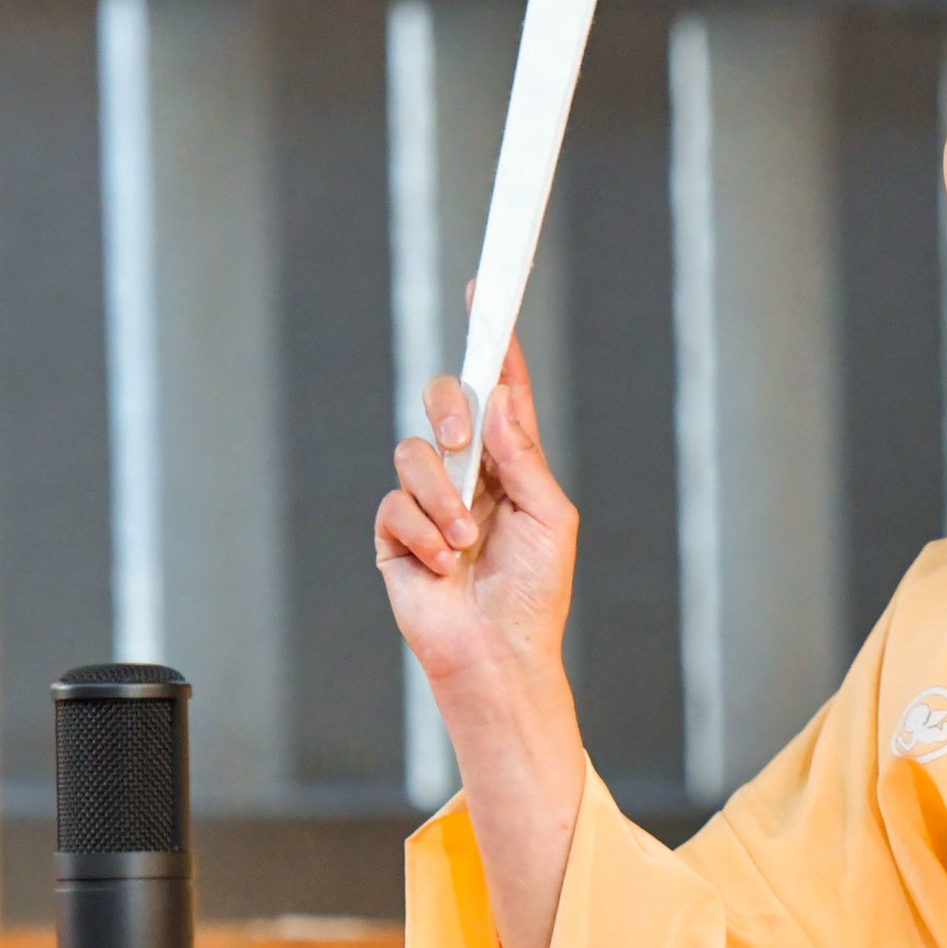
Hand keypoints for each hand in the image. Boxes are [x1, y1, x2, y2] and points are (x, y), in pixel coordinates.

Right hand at [376, 345, 575, 706]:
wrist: (499, 654)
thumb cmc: (535, 593)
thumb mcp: (550, 517)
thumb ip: (524, 456)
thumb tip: (497, 402)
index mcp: (510, 462)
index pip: (499, 391)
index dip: (492, 342)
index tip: (484, 294)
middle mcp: (468, 472)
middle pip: (443, 400)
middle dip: (448, 408)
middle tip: (462, 440)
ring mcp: (429, 501)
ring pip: (413, 452)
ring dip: (441, 496)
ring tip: (463, 540)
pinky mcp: (396, 535)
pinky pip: (395, 505)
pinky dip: (422, 533)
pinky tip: (440, 565)